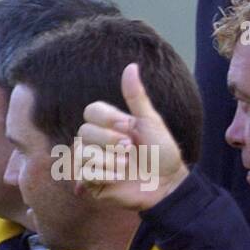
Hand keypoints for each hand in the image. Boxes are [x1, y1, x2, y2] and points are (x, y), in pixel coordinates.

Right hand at [76, 62, 189, 208]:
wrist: (169, 183)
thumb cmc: (162, 152)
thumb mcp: (151, 121)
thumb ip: (136, 96)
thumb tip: (131, 65)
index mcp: (110, 125)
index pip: (91, 111)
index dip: (107, 119)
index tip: (128, 127)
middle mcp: (98, 142)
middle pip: (83, 132)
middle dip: (109, 141)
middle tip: (130, 149)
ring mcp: (94, 162)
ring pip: (80, 153)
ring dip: (108, 159)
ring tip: (127, 165)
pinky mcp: (92, 183)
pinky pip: (83, 174)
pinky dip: (104, 175)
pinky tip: (120, 178)